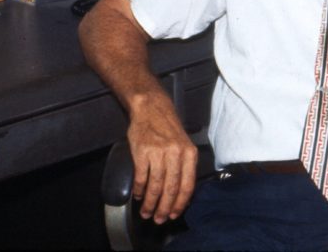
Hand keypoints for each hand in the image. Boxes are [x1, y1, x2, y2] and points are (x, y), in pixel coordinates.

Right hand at [126, 92, 197, 224]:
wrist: (152, 108)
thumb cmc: (168, 129)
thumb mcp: (183, 144)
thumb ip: (184, 165)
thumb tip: (181, 192)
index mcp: (189, 153)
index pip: (187, 185)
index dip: (180, 203)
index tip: (174, 214)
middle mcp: (176, 153)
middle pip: (171, 188)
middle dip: (165, 208)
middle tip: (158, 219)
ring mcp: (159, 152)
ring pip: (156, 185)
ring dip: (150, 202)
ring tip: (146, 212)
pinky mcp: (142, 151)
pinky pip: (141, 177)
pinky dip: (139, 189)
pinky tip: (138, 195)